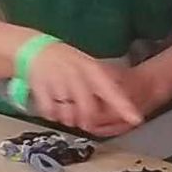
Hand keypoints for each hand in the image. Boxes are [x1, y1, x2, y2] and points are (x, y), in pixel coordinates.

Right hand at [20, 41, 147, 136]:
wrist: (35, 50)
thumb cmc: (65, 60)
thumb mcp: (86, 65)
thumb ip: (102, 83)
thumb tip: (121, 105)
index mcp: (90, 69)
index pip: (111, 90)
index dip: (124, 106)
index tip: (136, 119)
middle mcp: (76, 75)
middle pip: (89, 111)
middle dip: (87, 121)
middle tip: (84, 121)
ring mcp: (57, 81)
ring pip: (68, 115)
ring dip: (68, 118)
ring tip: (66, 107)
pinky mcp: (41, 88)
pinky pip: (50, 113)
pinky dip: (52, 114)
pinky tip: (53, 105)